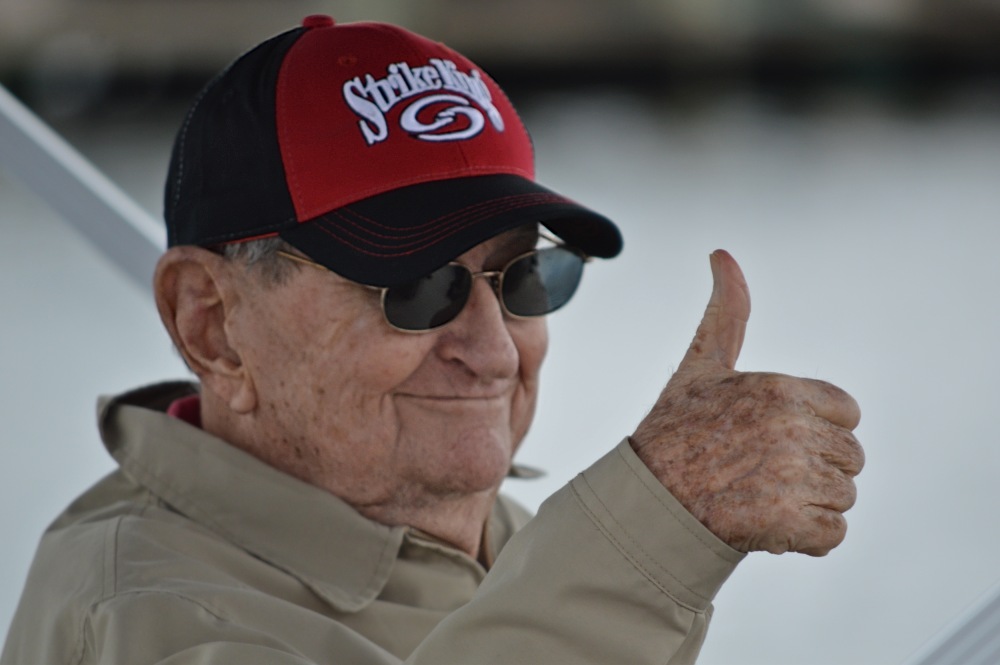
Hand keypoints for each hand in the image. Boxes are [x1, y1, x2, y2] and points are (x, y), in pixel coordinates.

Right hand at [630, 250, 862, 555]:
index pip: (846, 413)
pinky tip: (766, 523)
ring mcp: (794, 478)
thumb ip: (726, 312)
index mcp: (782, 389)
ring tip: (759, 495)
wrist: (646, 500)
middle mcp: (793, 430)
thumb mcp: (701, 367)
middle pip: (849, 457)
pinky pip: (832, 535)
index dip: (815, 428)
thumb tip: (722, 254)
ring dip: (808, 504)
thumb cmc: (674, 432)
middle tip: (760, 470)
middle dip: (813, 468)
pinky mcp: (791, 524)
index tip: (773, 436)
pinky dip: (805, 539)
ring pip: (842, 496)